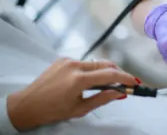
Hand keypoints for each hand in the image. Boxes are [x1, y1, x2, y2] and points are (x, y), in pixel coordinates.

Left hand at [7, 58, 137, 130]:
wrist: (27, 105)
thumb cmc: (53, 111)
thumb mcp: (80, 109)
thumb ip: (103, 99)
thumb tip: (121, 93)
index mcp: (78, 79)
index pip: (109, 75)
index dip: (125, 78)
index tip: (135, 82)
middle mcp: (74, 65)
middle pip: (105, 64)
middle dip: (119, 73)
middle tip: (127, 82)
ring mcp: (68, 60)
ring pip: (96, 63)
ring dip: (106, 71)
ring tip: (112, 83)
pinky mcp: (63, 59)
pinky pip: (85, 62)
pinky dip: (93, 70)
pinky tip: (93, 80)